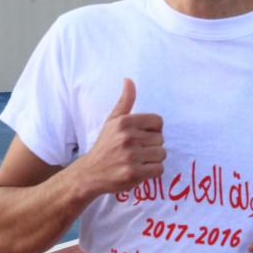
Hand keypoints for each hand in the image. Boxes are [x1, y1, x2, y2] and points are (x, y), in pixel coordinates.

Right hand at [77, 78, 165, 197]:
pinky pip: (159, 169)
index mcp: (124, 122)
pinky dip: (152, 171)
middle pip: (161, 139)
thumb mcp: (112, 121)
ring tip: (139, 161)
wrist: (90, 173)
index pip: (158, 121)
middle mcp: (127, 137)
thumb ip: (125, 102)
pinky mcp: (133, 173)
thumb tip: (129, 80)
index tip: (142, 136)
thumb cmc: (105, 145)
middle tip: (137, 151)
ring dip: (153, 159)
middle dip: (152, 146)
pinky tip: (140, 170)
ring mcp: (130, 156)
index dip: (153, 130)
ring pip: (161, 154)